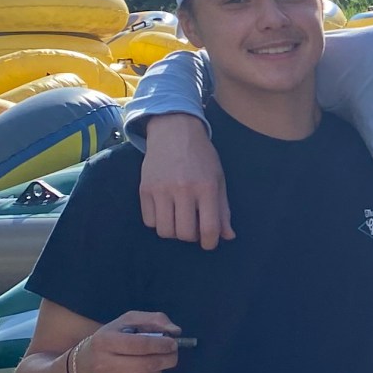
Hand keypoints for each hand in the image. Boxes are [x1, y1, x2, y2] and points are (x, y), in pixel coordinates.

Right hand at [78, 312, 182, 372]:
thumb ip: (152, 319)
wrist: (84, 369)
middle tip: (173, 354)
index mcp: (105, 342)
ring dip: (160, 369)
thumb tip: (175, 331)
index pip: (141, 344)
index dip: (162, 344)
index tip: (173, 343)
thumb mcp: (126, 322)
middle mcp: (105, 365)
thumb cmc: (110, 341)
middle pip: (148, 364)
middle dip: (168, 358)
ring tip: (156, 362)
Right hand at [138, 115, 232, 248]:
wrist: (174, 130)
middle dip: (191, 236)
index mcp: (206, 187)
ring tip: (178, 219)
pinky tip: (165, 211)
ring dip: (173, 231)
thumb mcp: (218, 179)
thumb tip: (228, 237)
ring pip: (165, 231)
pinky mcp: (144, 189)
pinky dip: (158, 222)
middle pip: (184, 234)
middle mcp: (183, 189)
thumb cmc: (201, 156)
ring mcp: (161, 189)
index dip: (210, 242)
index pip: (209, 228)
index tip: (209, 242)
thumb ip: (223, 209)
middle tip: (193, 226)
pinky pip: (149, 221)